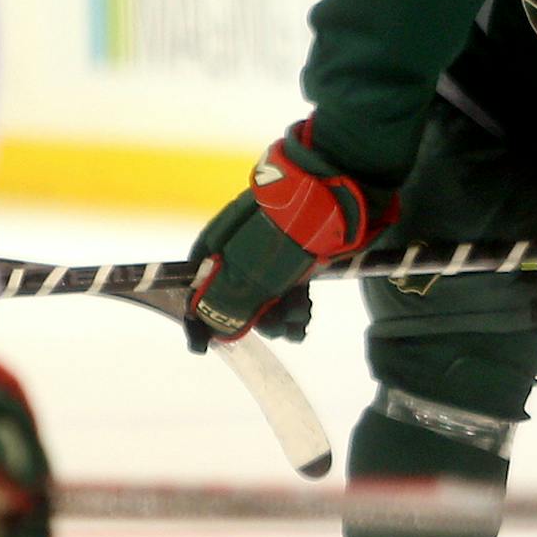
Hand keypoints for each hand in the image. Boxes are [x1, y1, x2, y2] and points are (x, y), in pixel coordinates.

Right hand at [185, 118, 395, 349]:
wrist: (337, 191)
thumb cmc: (287, 230)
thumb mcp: (251, 272)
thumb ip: (229, 302)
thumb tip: (214, 330)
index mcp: (219, 245)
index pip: (198, 286)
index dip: (200, 317)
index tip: (202, 346)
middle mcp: (241, 248)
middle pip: (236, 296)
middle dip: (254, 320)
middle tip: (279, 327)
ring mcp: (272, 250)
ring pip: (267, 295)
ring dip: (280, 316)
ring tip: (299, 322)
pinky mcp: (300, 253)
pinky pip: (290, 288)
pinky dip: (296, 305)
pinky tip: (305, 317)